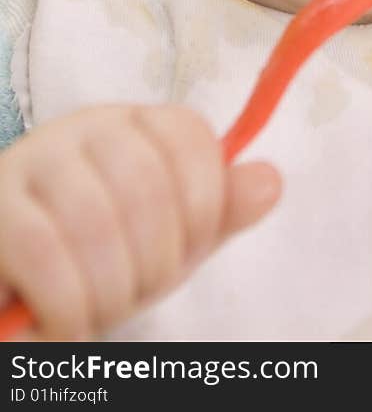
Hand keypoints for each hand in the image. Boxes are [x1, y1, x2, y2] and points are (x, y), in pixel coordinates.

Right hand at [0, 103, 281, 339]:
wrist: (16, 280)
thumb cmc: (97, 259)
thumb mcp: (166, 238)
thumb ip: (216, 212)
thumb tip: (271, 181)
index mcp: (133, 125)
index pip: (190, 138)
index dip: (203, 207)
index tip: (187, 251)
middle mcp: (82, 128)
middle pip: (148, 183)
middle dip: (156, 261)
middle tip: (135, 293)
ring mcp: (32, 162)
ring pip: (97, 221)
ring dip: (110, 290)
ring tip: (97, 309)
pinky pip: (45, 254)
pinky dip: (68, 305)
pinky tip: (65, 321)